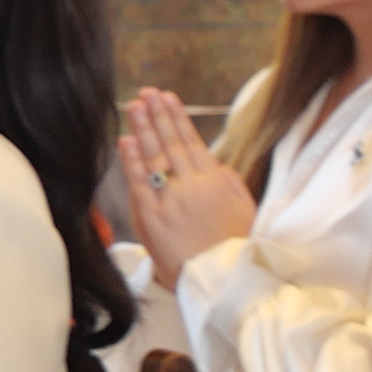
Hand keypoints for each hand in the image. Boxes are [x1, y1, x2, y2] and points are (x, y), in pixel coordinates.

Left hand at [114, 87, 255, 283]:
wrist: (223, 278)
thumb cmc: (237, 247)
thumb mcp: (245, 209)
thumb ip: (229, 182)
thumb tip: (214, 163)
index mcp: (216, 182)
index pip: (192, 142)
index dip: (178, 118)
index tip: (167, 98)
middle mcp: (192, 185)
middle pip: (170, 143)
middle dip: (157, 115)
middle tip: (147, 93)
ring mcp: (170, 199)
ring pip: (154, 157)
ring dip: (143, 129)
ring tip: (134, 106)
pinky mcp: (152, 217)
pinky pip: (139, 183)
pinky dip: (132, 160)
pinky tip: (126, 141)